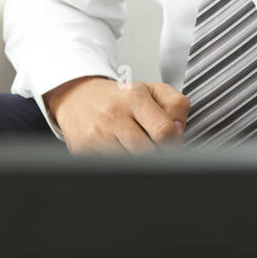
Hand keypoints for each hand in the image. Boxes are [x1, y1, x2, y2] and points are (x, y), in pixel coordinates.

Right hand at [43, 76, 189, 154]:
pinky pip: (111, 168)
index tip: (173, 144)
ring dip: (138, 161)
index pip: (163, 131)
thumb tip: (179, 130)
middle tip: (156, 149)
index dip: (174, 143)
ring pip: (129, 163)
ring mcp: (97, 135)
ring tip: (136, 149)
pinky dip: (119, 165)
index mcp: (135, 98)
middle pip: (147, 152)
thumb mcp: (151, 90)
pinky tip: (119, 152)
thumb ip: (175, 105)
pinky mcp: (83, 151)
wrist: (77, 97)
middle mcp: (114, 116)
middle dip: (157, 155)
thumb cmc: (118, 97)